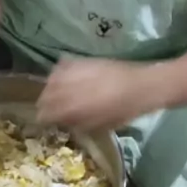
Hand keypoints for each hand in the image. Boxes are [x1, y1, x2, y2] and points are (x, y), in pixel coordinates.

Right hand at [37, 58, 166, 130]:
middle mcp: (70, 88)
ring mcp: (76, 72)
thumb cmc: (125, 111)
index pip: (47, 113)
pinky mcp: (83, 61)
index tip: (44, 121)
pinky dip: (60, 73)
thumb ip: (79, 123)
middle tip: (48, 109)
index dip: (44, 118)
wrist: (143, 86)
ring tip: (54, 93)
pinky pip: (63, 66)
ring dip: (50, 87)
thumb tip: (65, 122)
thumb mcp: (101, 125)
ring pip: (51, 80)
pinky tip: (64, 77)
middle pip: (46, 95)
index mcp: (74, 108)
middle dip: (45, 103)